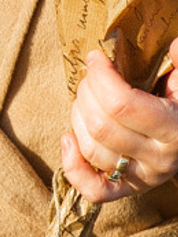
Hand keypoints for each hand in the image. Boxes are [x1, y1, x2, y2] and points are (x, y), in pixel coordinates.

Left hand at [62, 38, 177, 202]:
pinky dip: (73, 166)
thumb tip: (174, 46)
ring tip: (86, 99)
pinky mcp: (127, 189)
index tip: (95, 57)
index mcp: (174, 129)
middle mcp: (160, 159)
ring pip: (91, 149)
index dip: (100, 75)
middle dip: (86, 91)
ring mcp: (142, 178)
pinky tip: (68, 138)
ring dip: (77, 116)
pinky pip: (94, 190)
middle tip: (91, 77)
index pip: (122, 104)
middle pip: (100, 125)